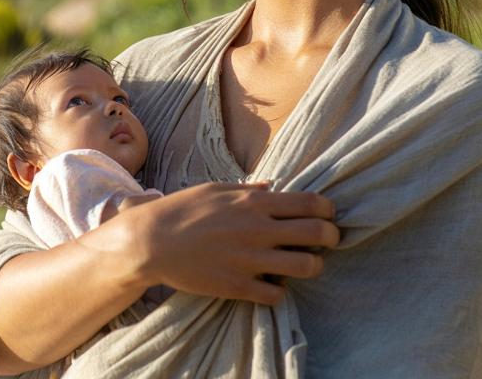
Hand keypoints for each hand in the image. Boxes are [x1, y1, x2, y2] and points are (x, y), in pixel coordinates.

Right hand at [114, 181, 339, 304]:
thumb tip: (273, 187)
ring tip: (304, 265)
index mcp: (254, 202)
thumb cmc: (181, 210)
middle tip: (327, 242)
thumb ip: (248, 189)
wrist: (149, 242)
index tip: (328, 216)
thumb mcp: (215, 190)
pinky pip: (276, 294)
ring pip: (306, 267)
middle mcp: (257, 229)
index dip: (329, 211)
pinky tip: (271, 284)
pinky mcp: (237, 286)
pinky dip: (279, 291)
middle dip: (332, 238)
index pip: (312, 203)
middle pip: (319, 234)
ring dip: (312, 266)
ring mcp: (248, 260)